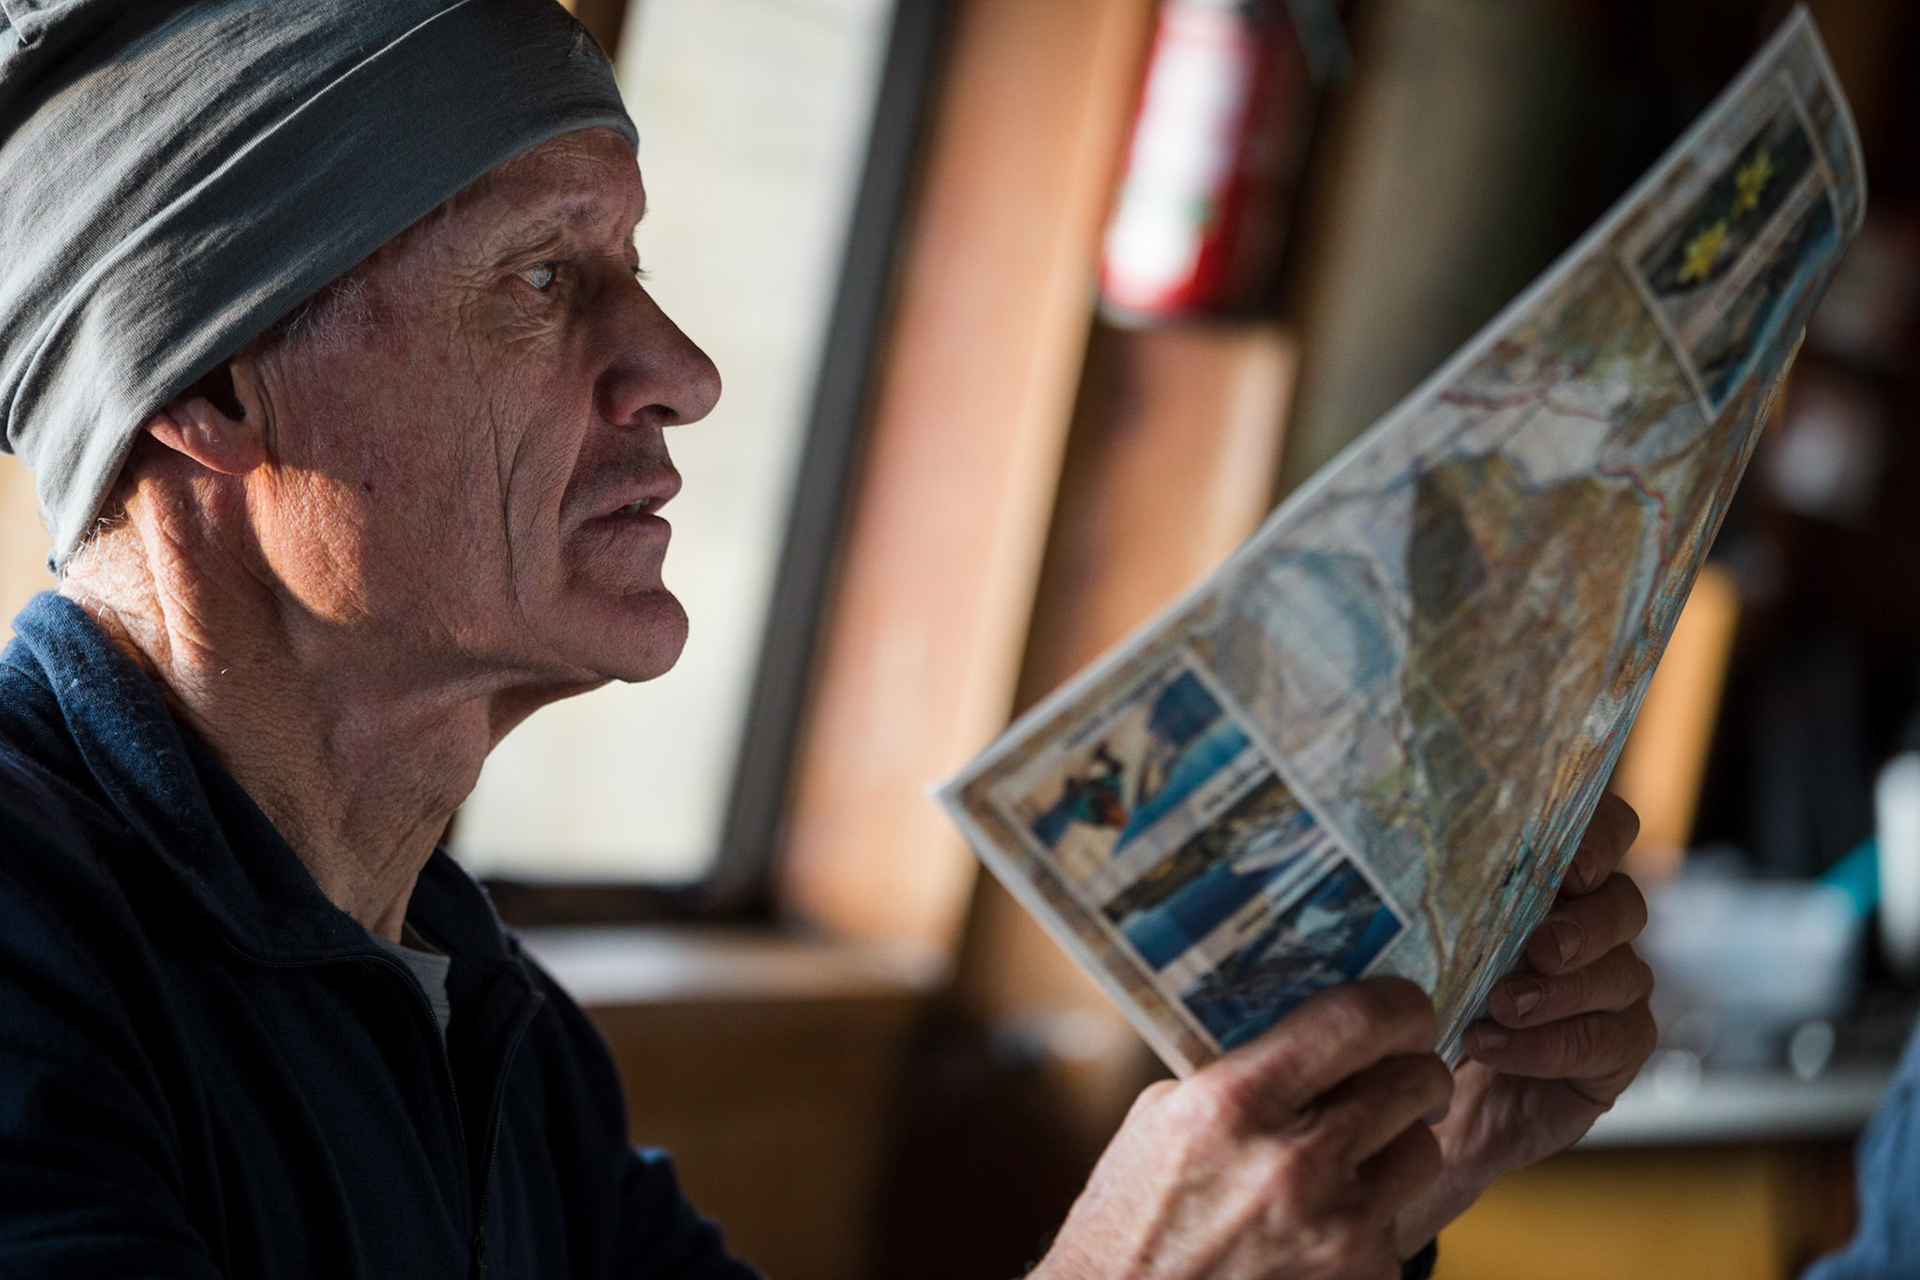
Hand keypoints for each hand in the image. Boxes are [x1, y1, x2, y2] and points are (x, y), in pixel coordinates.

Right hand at [1032, 978, 1451, 1279]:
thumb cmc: (1136, 1212)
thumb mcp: (1168, 1113)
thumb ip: (1246, 1068)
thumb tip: (1315, 1024)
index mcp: (1236, 1102)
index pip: (1356, 1021)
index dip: (1398, 1003)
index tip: (1404, 1005)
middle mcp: (1294, 1163)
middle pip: (1414, 1081)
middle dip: (1410, 1069)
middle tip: (1391, 1071)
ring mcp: (1336, 1229)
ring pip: (1423, 1150)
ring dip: (1397, 1142)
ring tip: (1351, 1151)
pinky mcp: (1363, 1277)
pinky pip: (1399, 1219)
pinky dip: (1372, 1211)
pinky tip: (1324, 1216)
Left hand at [1393, 793, 1656, 1252]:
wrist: (1419, 1094)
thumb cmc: (1416, 998)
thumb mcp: (1413, 940)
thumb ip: (1426, 896)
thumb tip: (1387, 851)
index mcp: (1549, 880)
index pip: (1605, 830)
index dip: (1600, 837)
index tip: (1570, 863)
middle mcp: (1592, 928)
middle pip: (1624, 902)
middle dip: (1584, 924)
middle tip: (1539, 947)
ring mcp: (1610, 990)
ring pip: (1624, 974)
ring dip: (1561, 991)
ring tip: (1502, 1005)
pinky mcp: (1613, 1053)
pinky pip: (1611, 1042)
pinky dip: (1550, 1045)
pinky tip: (1495, 1047)